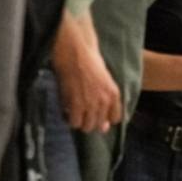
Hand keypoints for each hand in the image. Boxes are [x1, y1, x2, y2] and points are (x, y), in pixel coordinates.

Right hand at [52, 16, 120, 132]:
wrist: (75, 52)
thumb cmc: (88, 63)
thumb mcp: (104, 81)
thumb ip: (106, 103)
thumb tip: (104, 128)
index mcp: (114, 94)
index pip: (116, 119)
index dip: (105, 119)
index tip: (96, 114)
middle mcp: (105, 101)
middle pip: (99, 125)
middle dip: (89, 121)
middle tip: (80, 112)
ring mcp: (91, 104)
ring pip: (86, 126)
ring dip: (79, 121)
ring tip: (72, 111)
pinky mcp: (77, 104)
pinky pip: (74, 122)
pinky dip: (69, 119)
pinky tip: (66, 110)